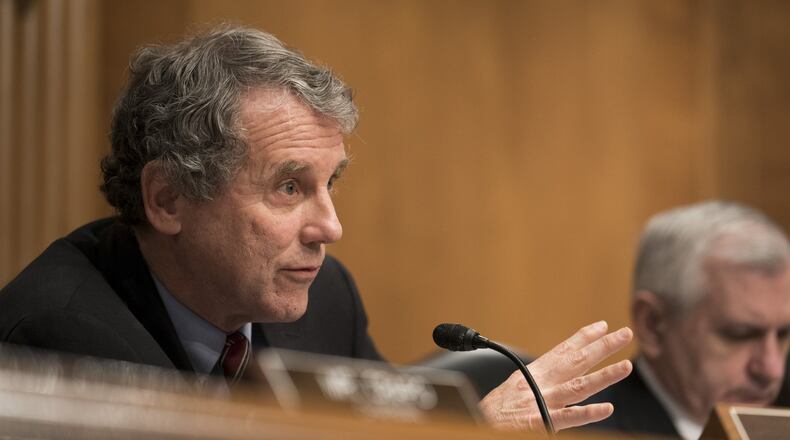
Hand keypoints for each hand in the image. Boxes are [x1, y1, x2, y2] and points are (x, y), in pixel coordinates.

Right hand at [478, 321, 632, 431]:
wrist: (476, 423)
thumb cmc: (494, 410)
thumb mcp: (515, 387)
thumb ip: (535, 380)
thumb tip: (552, 372)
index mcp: (534, 373)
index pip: (563, 350)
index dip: (583, 337)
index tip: (602, 325)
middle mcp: (541, 383)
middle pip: (577, 361)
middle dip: (602, 346)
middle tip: (625, 333)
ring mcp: (542, 402)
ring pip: (579, 386)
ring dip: (604, 376)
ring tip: (626, 366)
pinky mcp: (540, 422)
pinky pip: (567, 418)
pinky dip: (587, 413)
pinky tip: (607, 409)